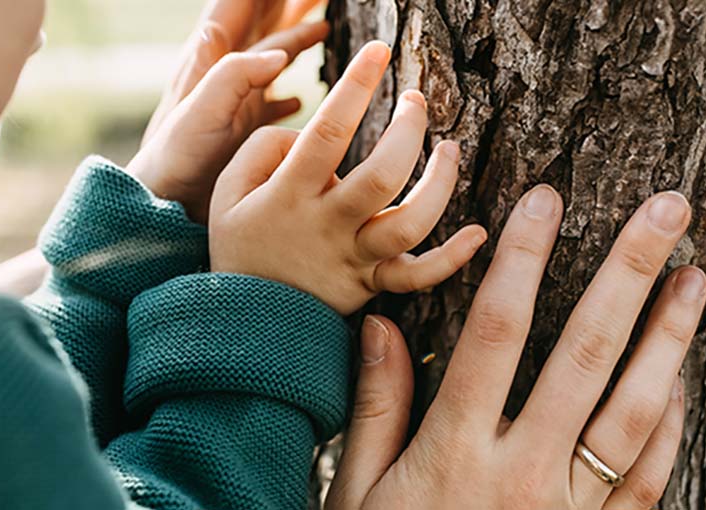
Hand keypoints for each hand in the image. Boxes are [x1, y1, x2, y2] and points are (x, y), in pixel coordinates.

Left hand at [127, 0, 325, 222]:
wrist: (165, 201)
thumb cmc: (177, 156)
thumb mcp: (204, 109)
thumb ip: (235, 74)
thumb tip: (279, 53)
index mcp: (215, 58)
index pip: (244, 5)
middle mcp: (226, 73)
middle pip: (263, 22)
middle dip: (288, 5)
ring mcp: (238, 100)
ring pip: (273, 57)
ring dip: (297, 40)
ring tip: (323, 25)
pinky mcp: (244, 129)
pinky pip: (274, 101)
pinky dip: (291, 95)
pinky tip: (300, 101)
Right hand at [208, 42, 486, 314]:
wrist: (242, 324)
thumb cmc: (239, 245)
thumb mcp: (227, 191)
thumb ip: (263, 149)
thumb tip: (307, 133)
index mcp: (290, 194)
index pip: (328, 131)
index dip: (355, 85)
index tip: (378, 51)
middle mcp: (328, 225)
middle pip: (382, 175)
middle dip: (408, 130)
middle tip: (416, 100)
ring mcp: (354, 258)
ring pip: (410, 222)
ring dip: (441, 183)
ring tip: (449, 149)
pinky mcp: (372, 285)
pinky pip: (417, 276)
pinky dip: (452, 259)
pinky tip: (478, 234)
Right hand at [326, 189, 705, 508]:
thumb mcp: (357, 495)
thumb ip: (375, 410)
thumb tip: (383, 326)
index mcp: (455, 451)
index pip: (496, 331)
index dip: (522, 258)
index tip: (544, 199)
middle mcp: (523, 473)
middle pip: (585, 352)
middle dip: (629, 272)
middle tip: (668, 209)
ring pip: (635, 410)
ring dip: (669, 339)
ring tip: (695, 278)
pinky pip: (648, 476)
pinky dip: (671, 424)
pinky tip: (682, 378)